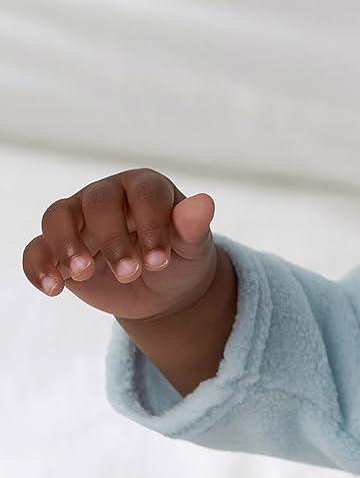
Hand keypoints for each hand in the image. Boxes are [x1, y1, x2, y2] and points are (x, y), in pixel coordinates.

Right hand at [22, 169, 220, 324]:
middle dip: (112, 239)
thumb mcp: (192, 247)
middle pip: (97, 202)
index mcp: (146, 188)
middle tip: (129, 273)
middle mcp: (109, 195)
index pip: (144, 193)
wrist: (163, 290)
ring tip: (82, 274)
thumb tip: (204, 204)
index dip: (151, 224)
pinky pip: (36, 248)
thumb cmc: (181, 258)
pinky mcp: (58, 247)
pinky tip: (54, 288)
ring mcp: (79, 219)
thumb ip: (193, 227)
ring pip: (57, 216)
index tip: (159, 261)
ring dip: (66, 246)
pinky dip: (40, 267)